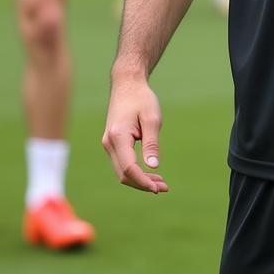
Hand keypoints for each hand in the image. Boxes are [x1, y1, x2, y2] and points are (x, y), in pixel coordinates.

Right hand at [102, 74, 168, 193]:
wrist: (126, 84)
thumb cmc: (141, 99)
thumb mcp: (152, 118)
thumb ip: (152, 143)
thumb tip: (153, 167)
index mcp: (118, 137)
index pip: (129, 168)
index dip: (143, 181)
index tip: (158, 188)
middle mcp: (109, 143)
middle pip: (124, 174)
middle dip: (143, 184)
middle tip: (164, 188)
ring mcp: (109, 144)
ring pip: (122, 171)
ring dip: (140, 179)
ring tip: (161, 184)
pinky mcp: (113, 144)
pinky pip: (122, 163)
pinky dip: (135, 171)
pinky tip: (150, 173)